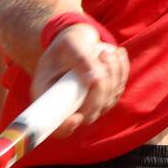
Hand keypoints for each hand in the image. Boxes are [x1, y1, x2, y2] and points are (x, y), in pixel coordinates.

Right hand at [33, 24, 128, 138]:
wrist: (77, 40)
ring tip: (106, 51)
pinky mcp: (105, 97)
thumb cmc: (67, 42)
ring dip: (113, 74)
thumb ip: (79, 58)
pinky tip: (117, 54)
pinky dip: (121, 71)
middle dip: (101, 88)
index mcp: (46, 95)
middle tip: (102, 57)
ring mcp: (89, 104)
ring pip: (108, 100)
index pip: (53, 125)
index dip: (65, 128)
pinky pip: (118, 89)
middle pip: (89, 113)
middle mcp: (67, 105)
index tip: (76, 118)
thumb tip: (95, 78)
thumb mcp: (69, 43)